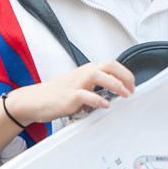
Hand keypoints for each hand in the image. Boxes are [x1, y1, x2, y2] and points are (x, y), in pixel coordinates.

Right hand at [7, 61, 134, 125]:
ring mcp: (76, 84)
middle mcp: (84, 73)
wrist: (35, 100)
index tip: (132, 85)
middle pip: (109, 65)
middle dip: (124, 75)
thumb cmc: (58, 94)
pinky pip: (86, 95)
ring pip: (99, 76)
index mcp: (88, 70)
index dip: (125, 73)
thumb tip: (115, 93)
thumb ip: (96, 86)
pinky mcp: (69, 97)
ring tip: (124, 95)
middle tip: (132, 88)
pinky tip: (105, 104)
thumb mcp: (80, 86)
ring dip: (115, 84)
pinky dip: (97, 99)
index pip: (111, 64)